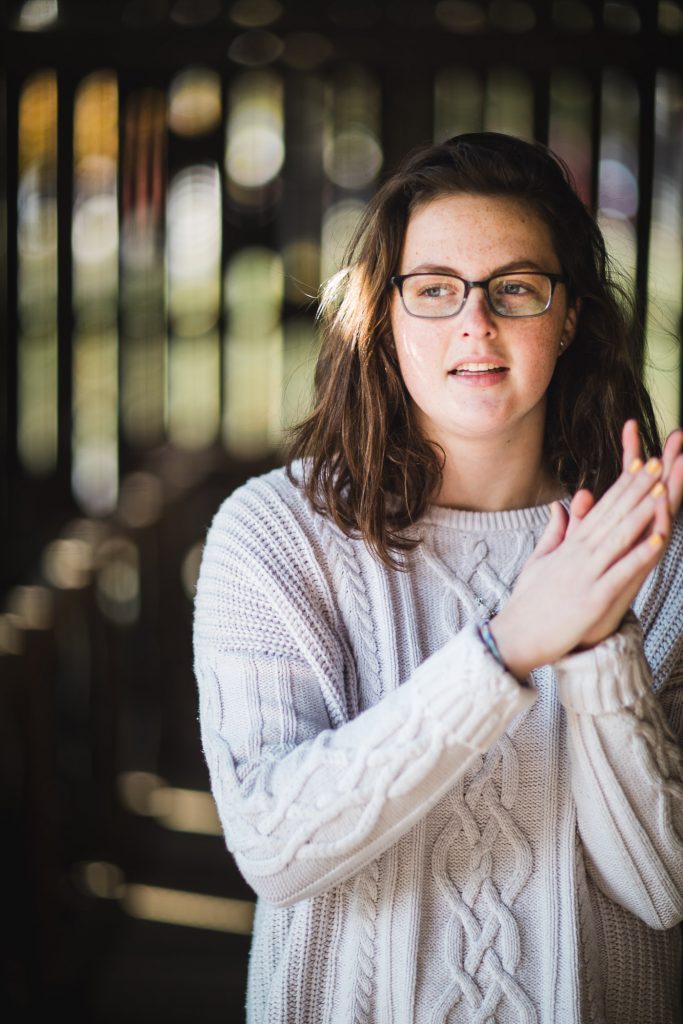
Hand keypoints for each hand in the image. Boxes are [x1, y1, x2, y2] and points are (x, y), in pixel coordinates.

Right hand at [490, 420, 682, 677]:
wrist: (514, 637)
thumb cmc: (527, 603)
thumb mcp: (538, 561)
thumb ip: (554, 533)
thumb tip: (558, 506)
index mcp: (569, 547)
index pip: (600, 509)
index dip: (621, 487)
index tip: (639, 465)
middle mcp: (579, 556)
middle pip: (612, 516)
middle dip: (635, 490)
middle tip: (655, 463)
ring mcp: (586, 575)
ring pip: (619, 537)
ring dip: (642, 513)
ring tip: (662, 489)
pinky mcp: (593, 599)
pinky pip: (620, 573)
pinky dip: (639, 555)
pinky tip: (656, 539)